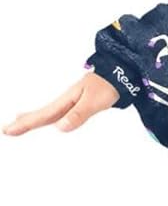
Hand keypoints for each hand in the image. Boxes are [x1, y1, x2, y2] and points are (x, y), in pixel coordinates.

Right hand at [3, 72, 119, 135]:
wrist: (119, 75)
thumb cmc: (108, 87)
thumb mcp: (94, 101)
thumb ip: (78, 115)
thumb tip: (60, 127)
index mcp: (66, 101)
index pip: (42, 115)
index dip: (26, 124)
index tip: (9, 130)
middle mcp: (65, 101)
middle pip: (40, 114)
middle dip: (24, 122)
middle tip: (6, 130)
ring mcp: (70, 102)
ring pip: (47, 113)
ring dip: (32, 119)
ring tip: (18, 124)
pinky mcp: (77, 104)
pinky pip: (57, 112)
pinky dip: (46, 117)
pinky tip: (46, 120)